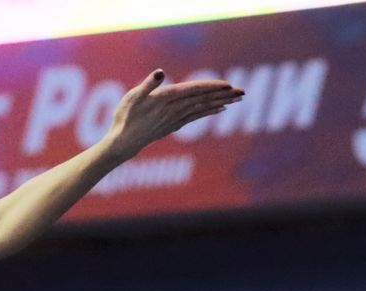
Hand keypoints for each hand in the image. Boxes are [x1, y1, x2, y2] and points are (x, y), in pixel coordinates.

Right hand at [104, 70, 243, 159]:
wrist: (123, 143)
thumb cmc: (124, 118)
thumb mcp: (132, 97)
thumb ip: (148, 84)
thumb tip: (160, 72)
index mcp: (165, 99)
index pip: (193, 90)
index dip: (211, 87)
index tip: (228, 85)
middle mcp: (174, 109)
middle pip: (203, 100)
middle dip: (224, 95)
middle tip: (243, 92)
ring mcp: (175, 118)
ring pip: (203, 108)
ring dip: (222, 102)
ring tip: (238, 99)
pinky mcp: (174, 124)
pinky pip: (196, 116)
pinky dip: (209, 111)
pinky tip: (221, 109)